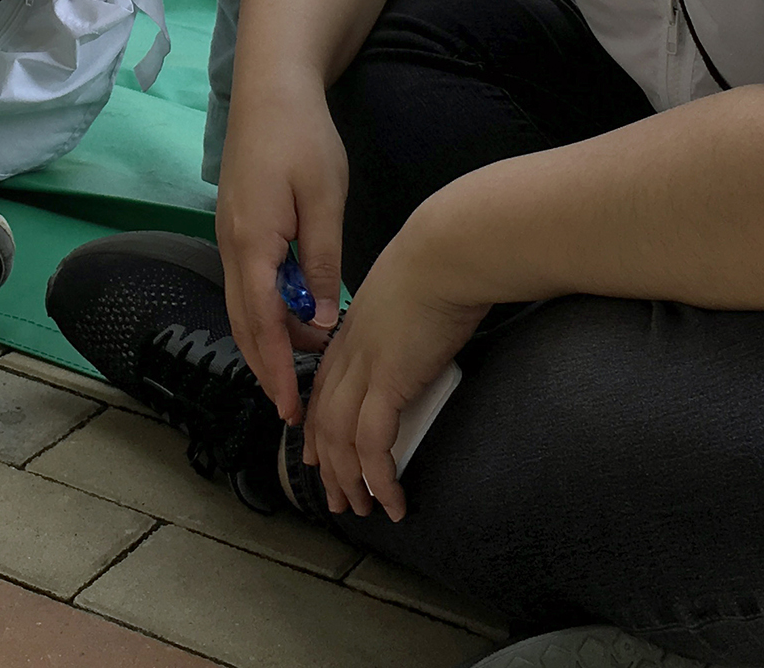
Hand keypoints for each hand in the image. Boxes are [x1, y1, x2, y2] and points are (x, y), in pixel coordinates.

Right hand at [215, 78, 348, 422]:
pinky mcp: (238, 224)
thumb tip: (321, 317)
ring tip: (303, 363)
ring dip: (268, 339)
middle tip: (294, 407)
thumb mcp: (325, 198)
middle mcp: (232, 245)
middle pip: (244, 324)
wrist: (270, 89)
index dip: (277, 369)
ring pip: (242, 305)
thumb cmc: (302, 137)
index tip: (291, 408)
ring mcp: (230, 234)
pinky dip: (265, 311)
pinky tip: (293, 315)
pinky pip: (247, 283)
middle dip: (267, 367)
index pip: (262, 324)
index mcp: (253, 243)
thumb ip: (322, 260)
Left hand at [300, 219, 484, 521]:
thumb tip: (417, 335)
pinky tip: (391, 499)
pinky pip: (373, 445)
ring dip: (350, 481)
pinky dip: (378, 478)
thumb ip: (400, 320)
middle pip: (324, 419)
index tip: (317, 454)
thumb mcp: (407, 293)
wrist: (446, 254)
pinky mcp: (388, 383)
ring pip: (340, 439)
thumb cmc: (440, 264)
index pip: (323, 388)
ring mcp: (363, 369)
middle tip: (338, 498)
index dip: (317, 425)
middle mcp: (348, 353)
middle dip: (328, 465)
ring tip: (364, 509)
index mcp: (351, 331)